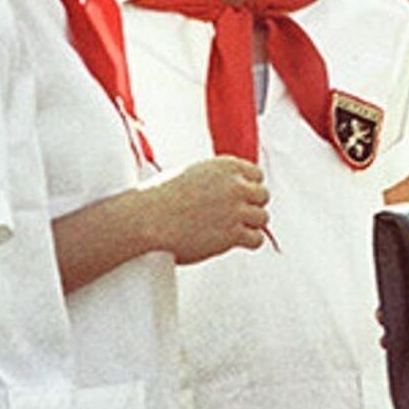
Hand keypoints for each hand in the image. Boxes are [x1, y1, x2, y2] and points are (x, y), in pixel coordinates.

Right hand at [145, 156, 269, 262]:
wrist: (145, 219)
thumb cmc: (161, 198)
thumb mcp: (192, 173)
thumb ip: (217, 178)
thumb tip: (234, 189)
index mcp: (226, 166)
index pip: (256, 175)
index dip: (247, 188)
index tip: (237, 198)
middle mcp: (235, 185)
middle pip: (263, 196)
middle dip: (251, 206)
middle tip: (234, 216)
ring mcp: (235, 210)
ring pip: (263, 218)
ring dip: (250, 225)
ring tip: (231, 229)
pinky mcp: (232, 234)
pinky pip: (257, 239)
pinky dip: (248, 242)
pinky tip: (232, 241)